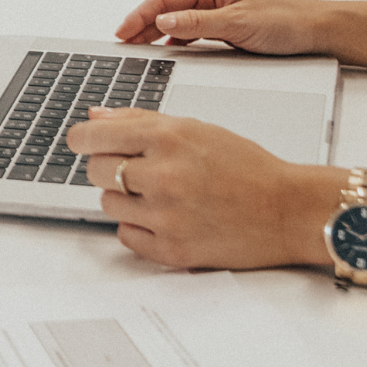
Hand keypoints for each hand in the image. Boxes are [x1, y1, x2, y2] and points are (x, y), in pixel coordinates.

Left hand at [66, 107, 342, 271]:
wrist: (286, 209)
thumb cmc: (247, 167)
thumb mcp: (196, 128)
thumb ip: (141, 120)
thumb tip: (96, 116)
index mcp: (168, 137)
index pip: (94, 136)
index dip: (81, 138)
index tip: (80, 141)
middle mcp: (162, 175)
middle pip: (95, 170)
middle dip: (108, 166)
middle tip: (134, 167)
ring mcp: (165, 216)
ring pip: (108, 203)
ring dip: (125, 197)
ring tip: (159, 192)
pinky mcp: (170, 250)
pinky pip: (125, 235)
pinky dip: (137, 226)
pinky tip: (164, 216)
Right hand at [115, 0, 366, 69]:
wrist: (316, 30)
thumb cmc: (285, 21)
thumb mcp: (238, 24)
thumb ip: (198, 24)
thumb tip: (163, 23)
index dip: (139, 16)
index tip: (122, 32)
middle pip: (166, 6)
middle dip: (142, 23)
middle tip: (122, 43)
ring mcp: (217, 6)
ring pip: (176, 18)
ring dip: (156, 31)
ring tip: (136, 48)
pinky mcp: (225, 22)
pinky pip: (191, 28)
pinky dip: (175, 38)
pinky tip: (166, 50)